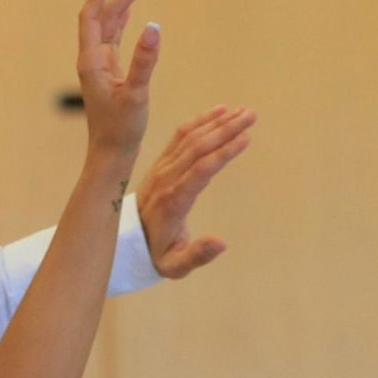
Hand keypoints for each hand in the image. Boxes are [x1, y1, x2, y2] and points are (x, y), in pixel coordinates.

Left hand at [78, 0, 160, 154]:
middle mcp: (92, 59)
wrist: (111, 153)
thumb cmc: (121, 129)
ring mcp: (100, 65)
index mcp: (92, 62)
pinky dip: (123, 19)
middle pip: (104, 14)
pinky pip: (114, 37)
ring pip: (111, 24)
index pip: (92, 16)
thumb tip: (154, 26)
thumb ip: (145, 61)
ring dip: (126, 1)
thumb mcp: (136, 94)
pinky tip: (131, 9)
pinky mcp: (110, 72)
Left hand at [136, 104, 257, 277]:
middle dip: (226, 130)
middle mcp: (166, 180)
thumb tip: (221, 243)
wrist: (125, 241)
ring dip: (217, 123)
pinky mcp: (161, 165)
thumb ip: (197, 255)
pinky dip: (199, 122)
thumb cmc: (155, 255)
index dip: (222, 153)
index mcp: (173, 201)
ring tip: (244, 111)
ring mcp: (161, 170)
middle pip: (197, 149)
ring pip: (190, 139)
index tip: (245, 138)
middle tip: (252, 115)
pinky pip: (179, 138)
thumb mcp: (174, 265)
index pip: (199, 171)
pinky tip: (219, 111)